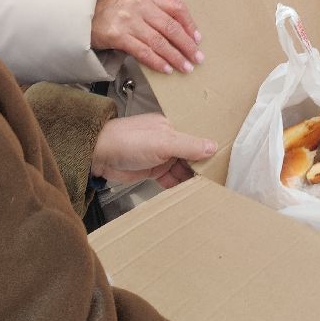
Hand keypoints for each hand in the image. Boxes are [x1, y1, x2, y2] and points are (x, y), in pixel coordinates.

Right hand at [91, 0, 202, 73]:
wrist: (85, 14)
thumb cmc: (116, 8)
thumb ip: (158, 7)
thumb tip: (184, 30)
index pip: (176, 7)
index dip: (190, 24)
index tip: (198, 39)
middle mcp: (139, 4)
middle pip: (170, 27)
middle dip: (187, 45)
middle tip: (197, 58)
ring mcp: (128, 19)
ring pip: (159, 41)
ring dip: (175, 57)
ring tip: (185, 67)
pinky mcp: (118, 35)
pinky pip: (143, 51)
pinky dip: (157, 62)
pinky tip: (167, 68)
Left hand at [91, 114, 217, 187]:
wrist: (97, 155)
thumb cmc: (128, 141)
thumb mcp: (163, 142)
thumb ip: (188, 145)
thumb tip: (213, 147)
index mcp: (172, 127)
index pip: (196, 139)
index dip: (208, 150)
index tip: (222, 163)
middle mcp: (168, 140)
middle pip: (191, 155)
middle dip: (201, 167)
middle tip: (216, 181)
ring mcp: (160, 156)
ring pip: (181, 169)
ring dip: (190, 179)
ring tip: (205, 190)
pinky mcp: (152, 170)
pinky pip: (170, 179)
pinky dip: (178, 185)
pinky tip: (187, 193)